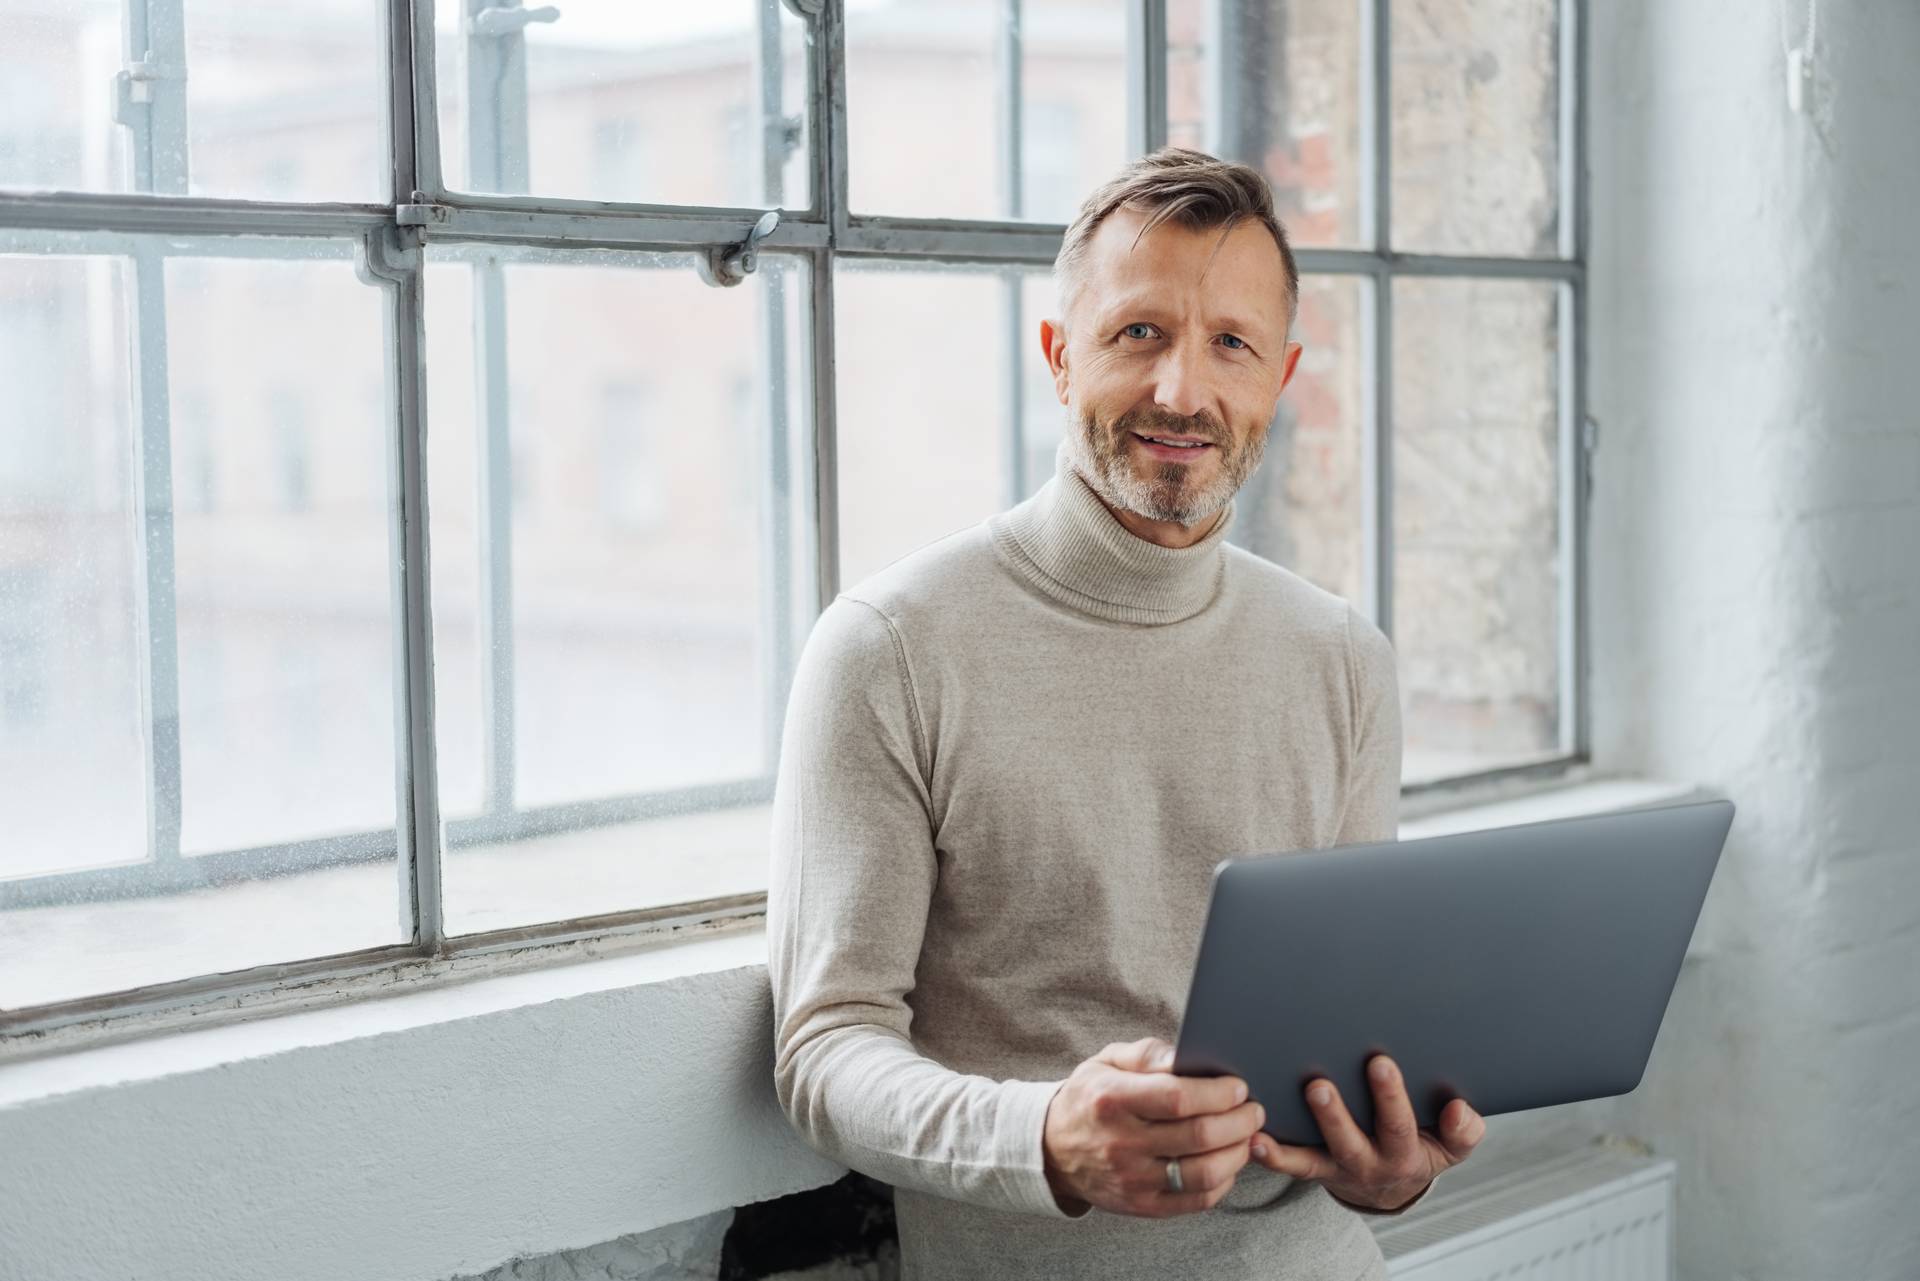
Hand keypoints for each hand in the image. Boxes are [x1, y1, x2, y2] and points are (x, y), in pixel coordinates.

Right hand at [1041, 1037, 1266, 1218]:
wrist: (1052, 1150)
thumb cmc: (1090, 1098)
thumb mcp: (1107, 1061)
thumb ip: (1147, 1054)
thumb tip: (1185, 1056)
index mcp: (1112, 1100)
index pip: (1177, 1099)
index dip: (1217, 1094)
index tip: (1238, 1087)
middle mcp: (1121, 1143)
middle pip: (1198, 1136)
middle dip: (1239, 1121)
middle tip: (1253, 1110)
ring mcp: (1132, 1179)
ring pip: (1204, 1173)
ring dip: (1237, 1153)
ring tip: (1245, 1136)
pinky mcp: (1143, 1205)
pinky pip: (1197, 1200)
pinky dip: (1223, 1182)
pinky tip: (1227, 1162)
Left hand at [1248, 1054, 1483, 1210]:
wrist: (1393, 1188)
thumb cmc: (1420, 1148)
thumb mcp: (1451, 1147)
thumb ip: (1463, 1130)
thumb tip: (1460, 1110)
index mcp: (1404, 1153)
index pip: (1400, 1126)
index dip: (1391, 1098)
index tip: (1381, 1063)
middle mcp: (1369, 1163)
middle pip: (1351, 1142)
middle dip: (1335, 1114)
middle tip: (1319, 1084)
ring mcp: (1338, 1167)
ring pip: (1317, 1154)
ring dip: (1298, 1130)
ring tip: (1287, 1100)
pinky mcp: (1315, 1168)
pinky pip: (1292, 1165)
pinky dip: (1272, 1154)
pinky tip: (1255, 1137)